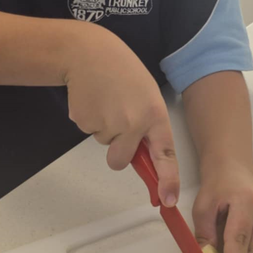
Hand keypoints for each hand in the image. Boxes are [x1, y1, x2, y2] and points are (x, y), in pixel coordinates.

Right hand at [64, 22, 179, 205]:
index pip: (165, 155)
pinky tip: (94, 99)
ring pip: (105, 143)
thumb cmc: (121, 70)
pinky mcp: (84, 122)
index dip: (167, 180)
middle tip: (118, 119)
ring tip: (107, 100)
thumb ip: (148, 124)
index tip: (168, 200)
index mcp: (154, 114)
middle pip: (121, 160)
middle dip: (118, 150)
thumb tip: (145, 156)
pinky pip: (89, 131)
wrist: (88, 53)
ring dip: (105, 127)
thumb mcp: (146, 94)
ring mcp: (106, 124)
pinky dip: (91, 119)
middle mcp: (132, 123)